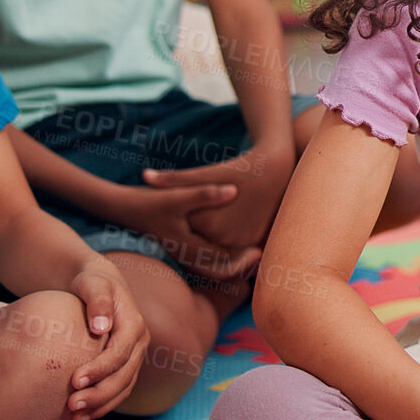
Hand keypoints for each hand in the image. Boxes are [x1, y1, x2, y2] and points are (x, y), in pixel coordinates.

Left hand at [64, 258, 148, 419]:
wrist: (98, 285)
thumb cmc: (91, 283)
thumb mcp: (93, 283)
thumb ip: (98, 300)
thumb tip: (101, 327)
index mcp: (134, 324)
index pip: (120, 352)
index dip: (100, 369)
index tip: (74, 381)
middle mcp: (140, 342)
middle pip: (125, 375)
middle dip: (100, 394)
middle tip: (71, 406)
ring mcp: (135, 355)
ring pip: (124, 386)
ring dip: (101, 404)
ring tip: (74, 417)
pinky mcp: (125, 364)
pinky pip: (119, 389)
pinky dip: (103, 404)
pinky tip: (82, 414)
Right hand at [104, 180, 260, 280]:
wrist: (120, 207)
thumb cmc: (149, 200)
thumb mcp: (178, 195)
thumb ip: (206, 194)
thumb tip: (235, 190)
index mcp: (186, 248)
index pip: (220, 264)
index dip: (243, 259)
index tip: (261, 250)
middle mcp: (184, 255)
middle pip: (219, 270)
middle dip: (241, 265)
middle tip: (262, 254)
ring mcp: (181, 252)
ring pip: (212, 265)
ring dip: (232, 260)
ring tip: (254, 249)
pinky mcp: (179, 245)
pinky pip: (204, 257)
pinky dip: (221, 254)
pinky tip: (235, 242)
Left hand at [143, 143, 295, 252]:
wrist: (275, 171)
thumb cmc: (236, 169)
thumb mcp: (204, 173)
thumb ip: (173, 179)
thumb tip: (144, 176)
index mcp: (205, 222)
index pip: (181, 232)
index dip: (174, 228)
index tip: (167, 224)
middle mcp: (222, 237)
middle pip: (198, 244)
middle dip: (191, 239)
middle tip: (181, 231)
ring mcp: (239, 243)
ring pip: (217, 249)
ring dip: (209, 245)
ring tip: (203, 233)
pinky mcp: (254, 243)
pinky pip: (234, 249)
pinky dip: (227, 244)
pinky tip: (223, 232)